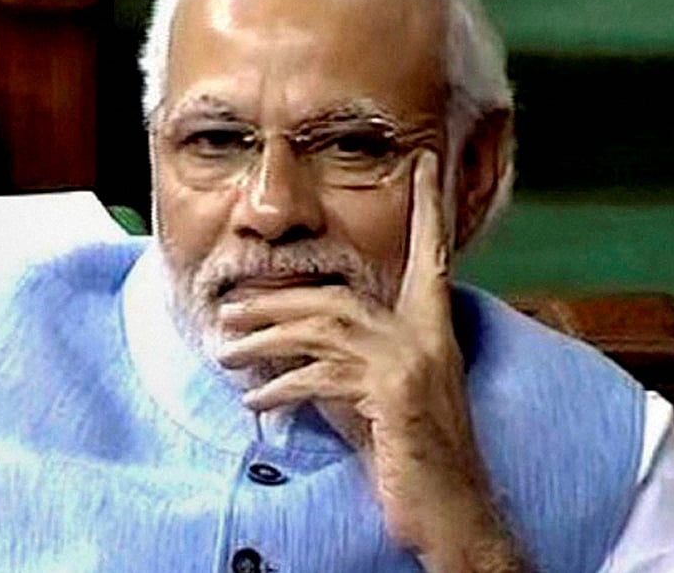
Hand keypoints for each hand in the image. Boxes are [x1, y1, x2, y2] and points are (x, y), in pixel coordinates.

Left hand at [215, 151, 526, 571]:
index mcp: (432, 327)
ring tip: (223, 354)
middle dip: (273, 303)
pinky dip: (280, 388)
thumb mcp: (369, 396)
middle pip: (336, 297)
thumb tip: (281, 342)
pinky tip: (255, 402)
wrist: (451, 509)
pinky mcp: (394, 393)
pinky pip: (321, 377)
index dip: (428, 208)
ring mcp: (413, 362)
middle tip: (226, 310)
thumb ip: (339, 359)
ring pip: (321, 330)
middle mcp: (428, 336)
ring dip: (262, 342)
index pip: (431, 253)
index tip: (426, 164)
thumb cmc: (406, 452)